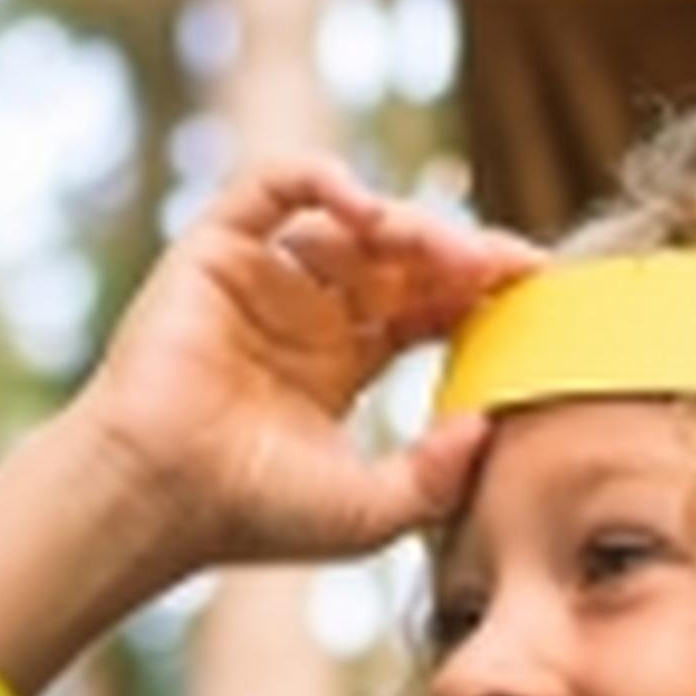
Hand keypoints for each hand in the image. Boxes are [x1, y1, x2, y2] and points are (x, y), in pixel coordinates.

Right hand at [58, 160, 540, 575]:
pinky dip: (325, 179)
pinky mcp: (218, 249)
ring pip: (351, 218)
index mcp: (343, 362)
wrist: (163, 498)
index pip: (426, 304)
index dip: (478, 288)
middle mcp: (306, 311)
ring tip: (433, 249)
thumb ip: (438, 476)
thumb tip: (493, 426)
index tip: (533, 284)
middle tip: (494, 266)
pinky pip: (276, 185)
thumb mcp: (373, 510)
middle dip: (453, 253)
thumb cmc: (253, 516)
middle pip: (400, 256)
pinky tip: (366, 209)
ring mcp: (264, 277)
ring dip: (403, 221)